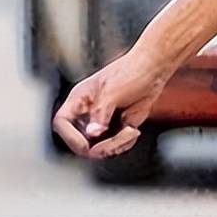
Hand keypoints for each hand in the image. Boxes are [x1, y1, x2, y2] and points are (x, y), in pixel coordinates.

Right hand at [52, 49, 169, 159]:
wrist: (155, 70)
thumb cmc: (132, 71)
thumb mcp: (112, 92)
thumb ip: (101, 114)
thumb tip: (92, 133)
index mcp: (80, 99)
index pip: (62, 122)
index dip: (70, 137)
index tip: (85, 145)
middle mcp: (88, 112)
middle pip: (80, 141)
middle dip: (97, 146)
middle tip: (113, 144)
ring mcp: (103, 121)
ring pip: (99, 146)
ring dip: (115, 145)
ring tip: (130, 132)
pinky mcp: (118, 127)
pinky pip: (115, 145)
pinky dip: (124, 142)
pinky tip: (133, 130)